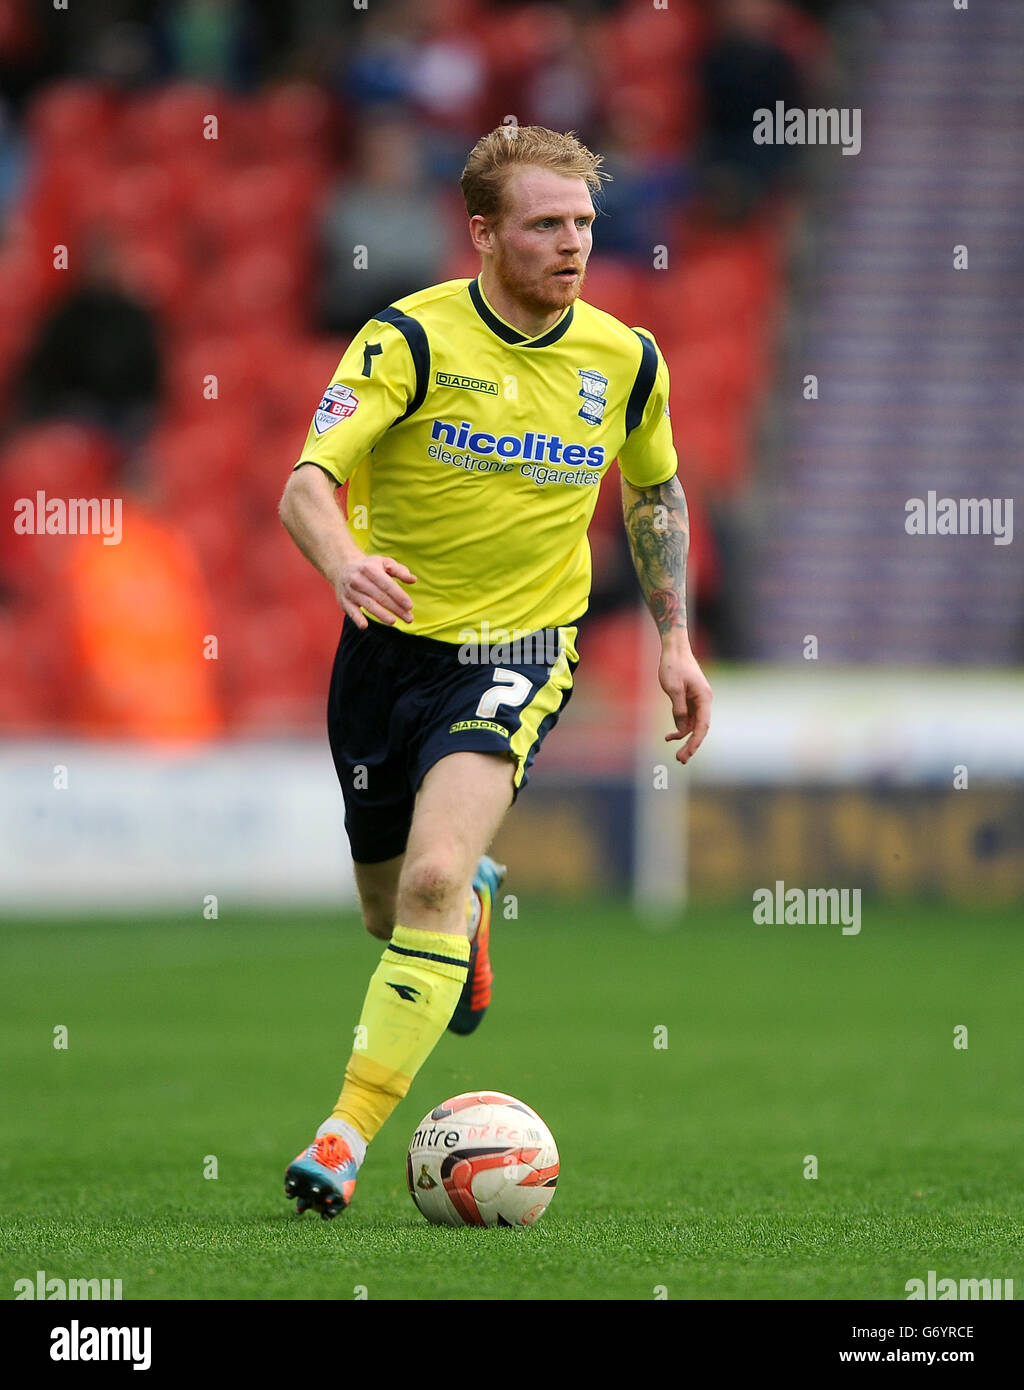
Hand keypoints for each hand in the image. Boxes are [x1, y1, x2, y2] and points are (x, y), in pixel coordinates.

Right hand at [335, 555, 415, 627]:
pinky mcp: (344, 601)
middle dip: (396, 608)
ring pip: (368, 605)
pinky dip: (357, 618)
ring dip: (382, 615)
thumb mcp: (384, 562)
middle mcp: (358, 579)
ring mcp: (350, 591)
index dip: (399, 596)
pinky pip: (351, 611)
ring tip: (394, 622)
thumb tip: (413, 580)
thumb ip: (400, 571)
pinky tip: (364, 625)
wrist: (343, 567)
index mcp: (370, 568)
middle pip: (380, 596)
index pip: (387, 585)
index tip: (410, 606)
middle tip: (409, 618)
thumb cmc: (370, 567)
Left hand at [659, 644, 711, 764]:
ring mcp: (697, 700)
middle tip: (680, 760)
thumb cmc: (674, 666)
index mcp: (704, 698)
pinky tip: (670, 736)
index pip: (703, 725)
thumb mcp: (673, 689)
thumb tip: (682, 729)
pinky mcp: (689, 699)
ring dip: (685, 738)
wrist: (674, 648)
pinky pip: (687, 718)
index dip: (695, 742)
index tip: (687, 754)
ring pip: (694, 725)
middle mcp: (704, 701)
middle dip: (691, 745)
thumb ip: (678, 710)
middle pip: (700, 728)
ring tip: (675, 753)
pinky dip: (680, 728)